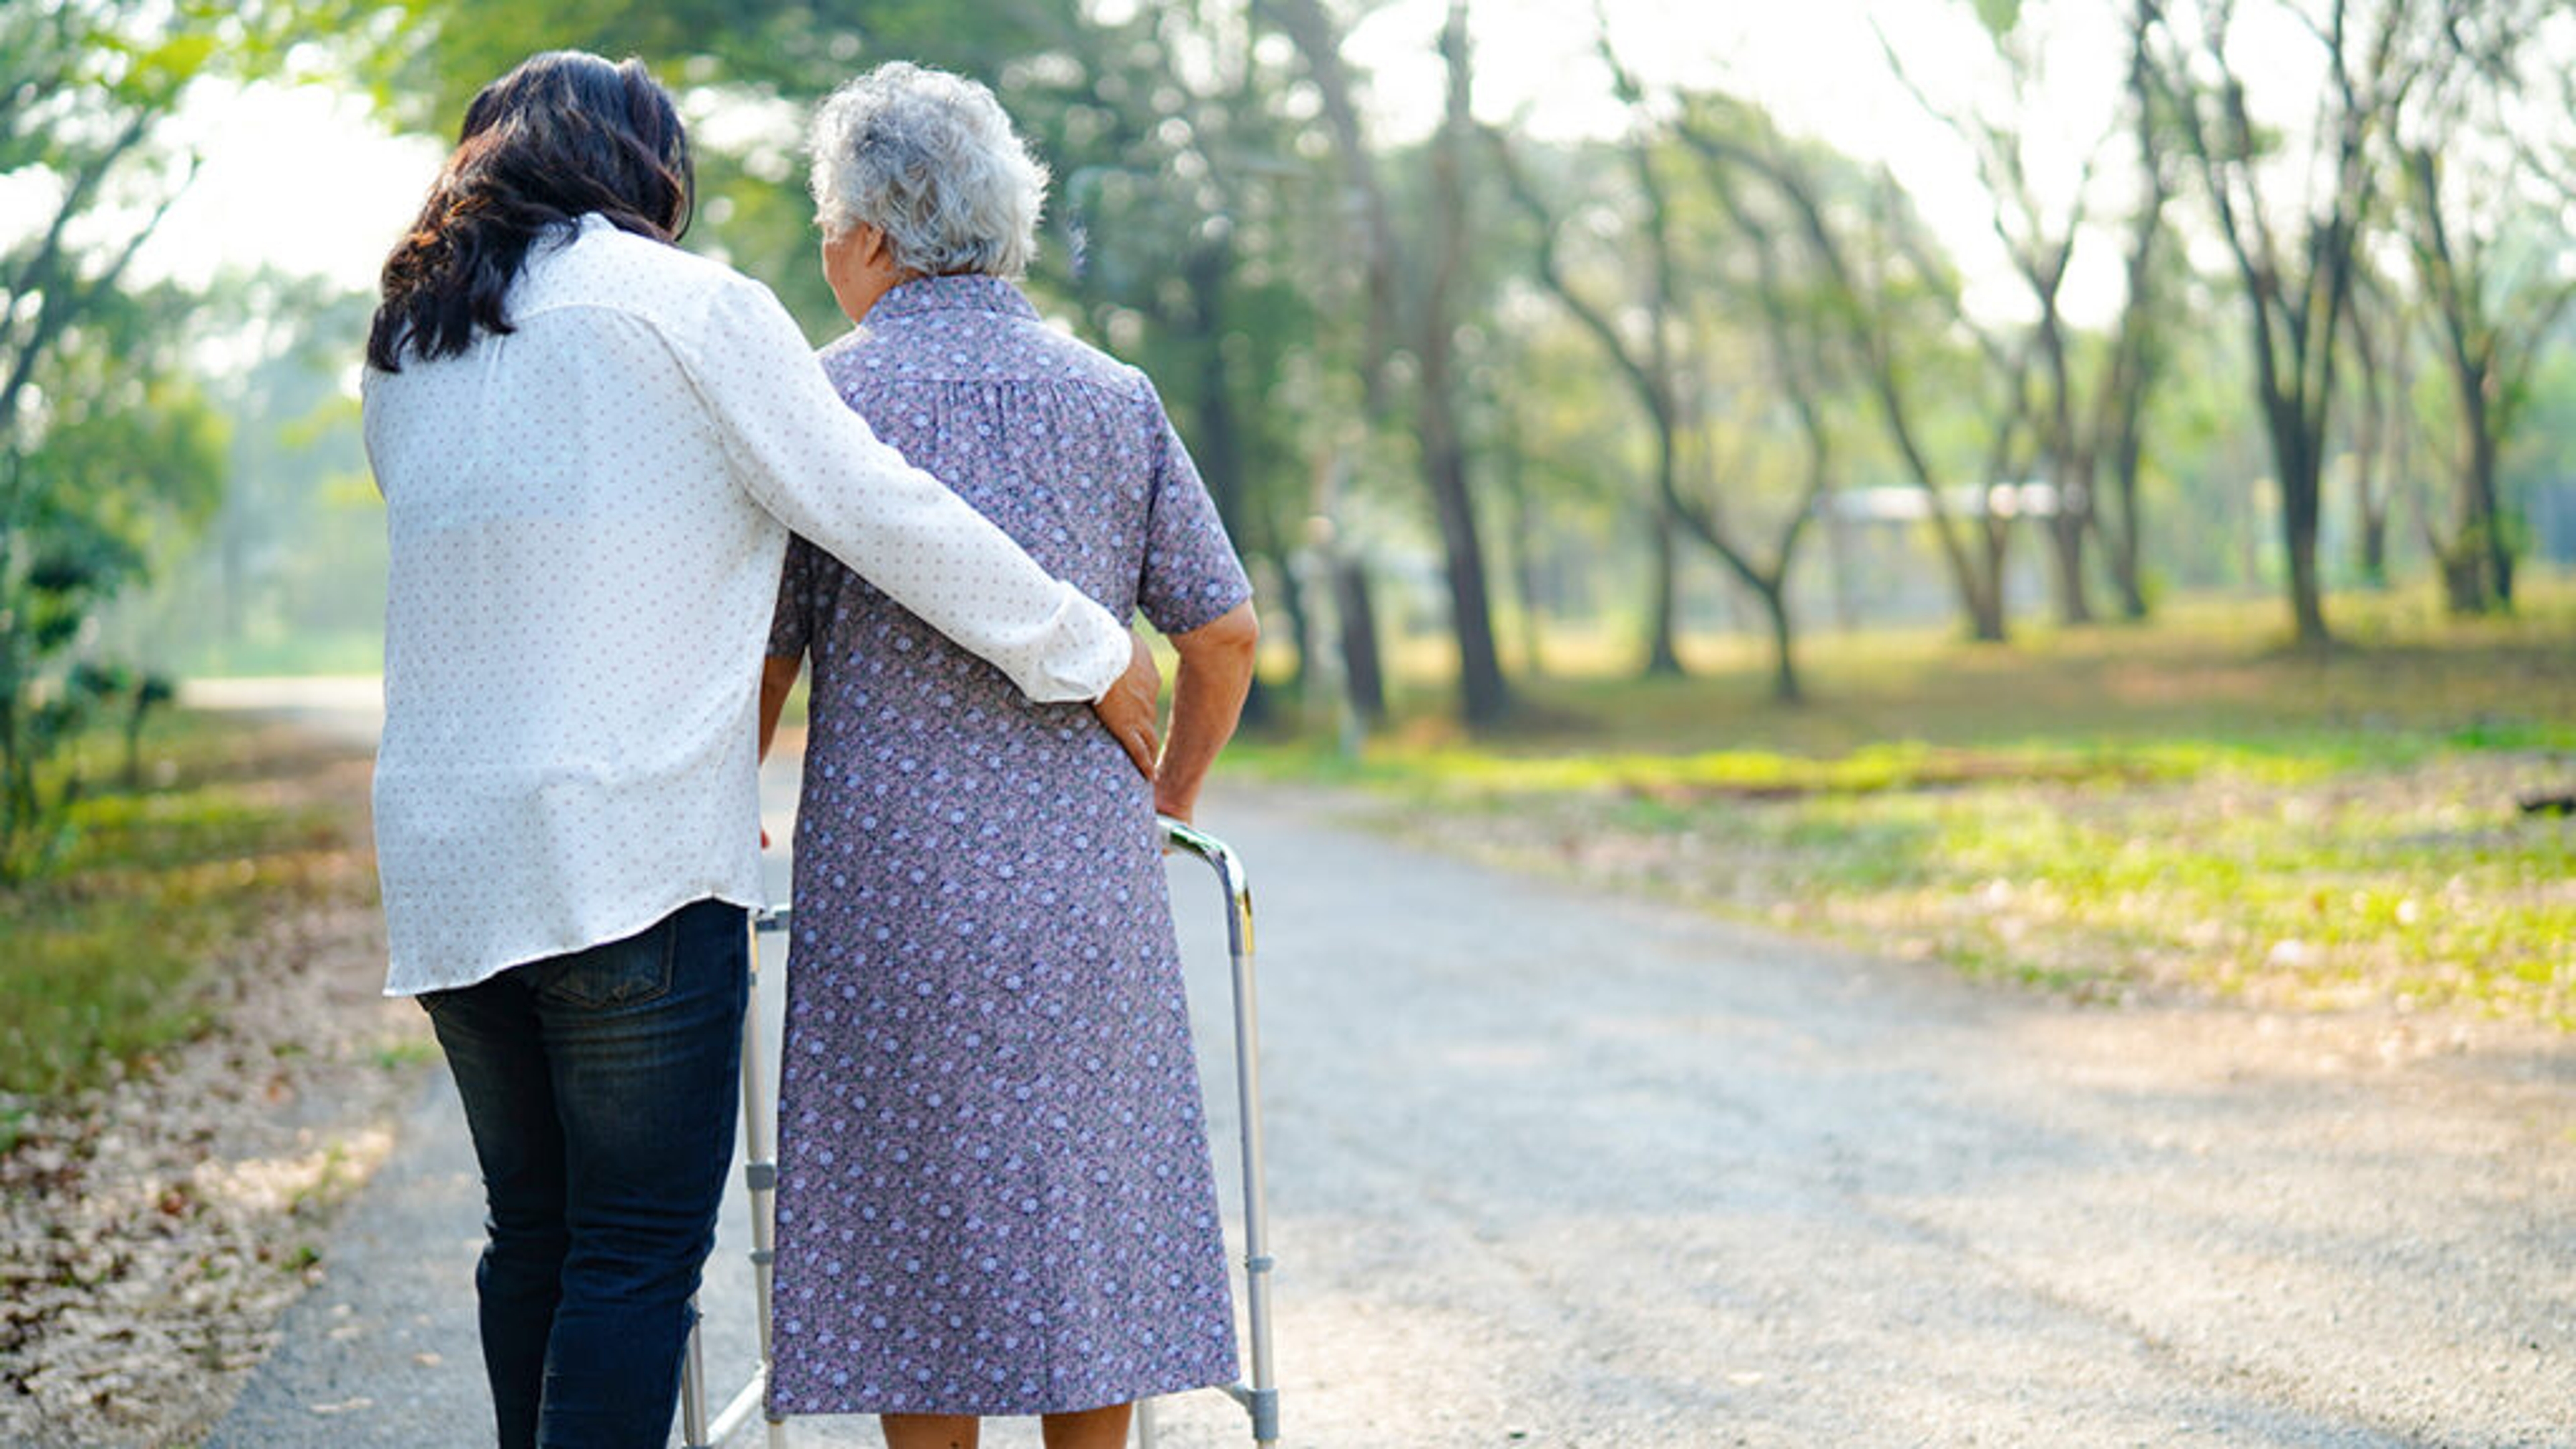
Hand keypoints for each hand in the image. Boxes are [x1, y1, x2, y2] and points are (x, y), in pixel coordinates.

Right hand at [1091, 628, 1161, 780]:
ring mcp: (1139, 715)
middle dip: (1149, 731)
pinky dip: (1144, 764)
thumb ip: (1129, 645)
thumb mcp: (1127, 638)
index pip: (1147, 694)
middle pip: (1150, 719)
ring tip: (1150, 764)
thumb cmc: (1110, 641)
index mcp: (1148, 676)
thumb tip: (1126, 641)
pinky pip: (1138, 751)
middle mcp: (1149, 698)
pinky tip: (1149, 776)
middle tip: (1149, 744)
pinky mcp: (1125, 729)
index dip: (1141, 703)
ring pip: (1149, 738)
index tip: (1136, 708)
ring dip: (1150, 750)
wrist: (1104, 655)